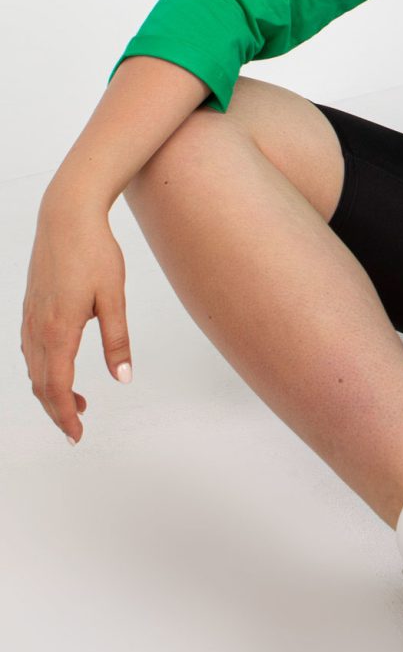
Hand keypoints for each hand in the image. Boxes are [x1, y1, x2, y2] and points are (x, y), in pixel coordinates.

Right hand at [21, 199, 133, 444]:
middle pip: (41, 385)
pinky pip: (30, 350)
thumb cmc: (94, 253)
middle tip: (77, 429)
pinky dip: (43, 370)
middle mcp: (37, 329)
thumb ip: (117, 341)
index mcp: (58, 331)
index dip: (65, 416)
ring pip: (34, 369)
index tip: (77, 435)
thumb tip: (123, 378)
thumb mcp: (114, 298)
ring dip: (51, 392)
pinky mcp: (30, 307)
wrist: (66, 217)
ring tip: (78, 403)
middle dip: (56, 411)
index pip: (57, 388)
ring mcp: (30, 317)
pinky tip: (60, 369)